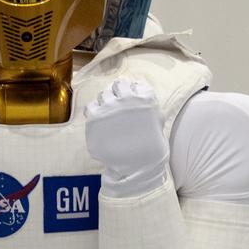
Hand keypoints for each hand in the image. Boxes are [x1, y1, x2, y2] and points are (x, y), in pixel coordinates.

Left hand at [85, 78, 168, 197]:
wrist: (137, 164)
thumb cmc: (150, 144)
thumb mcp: (157, 120)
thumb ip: (149, 103)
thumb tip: (137, 89)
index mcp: (144, 97)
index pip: (134, 83)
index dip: (131, 92)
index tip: (131, 101)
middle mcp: (127, 99)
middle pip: (118, 85)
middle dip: (118, 95)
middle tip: (119, 107)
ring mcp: (110, 108)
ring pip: (103, 94)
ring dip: (106, 102)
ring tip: (109, 116)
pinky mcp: (96, 118)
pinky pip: (91, 106)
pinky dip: (94, 112)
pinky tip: (100, 121)